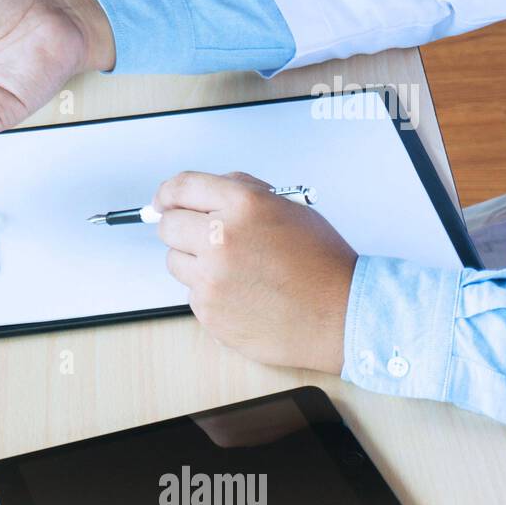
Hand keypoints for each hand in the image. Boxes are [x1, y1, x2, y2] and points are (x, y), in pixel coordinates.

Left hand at [154, 172, 356, 374]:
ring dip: (194, 262)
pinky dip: (209, 292)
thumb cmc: (321, 264)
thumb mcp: (289, 208)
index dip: (168, 194)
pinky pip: (192, 293)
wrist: (341, 316)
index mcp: (243, 205)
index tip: (164, 200)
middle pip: (168, 226)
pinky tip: (242, 293)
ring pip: (175, 261)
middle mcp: (221, 238)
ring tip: (235, 269)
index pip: (181, 188)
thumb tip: (202, 193)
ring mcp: (211, 278)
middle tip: (202, 237)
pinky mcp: (208, 311)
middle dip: (181, 228)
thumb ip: (243, 193)